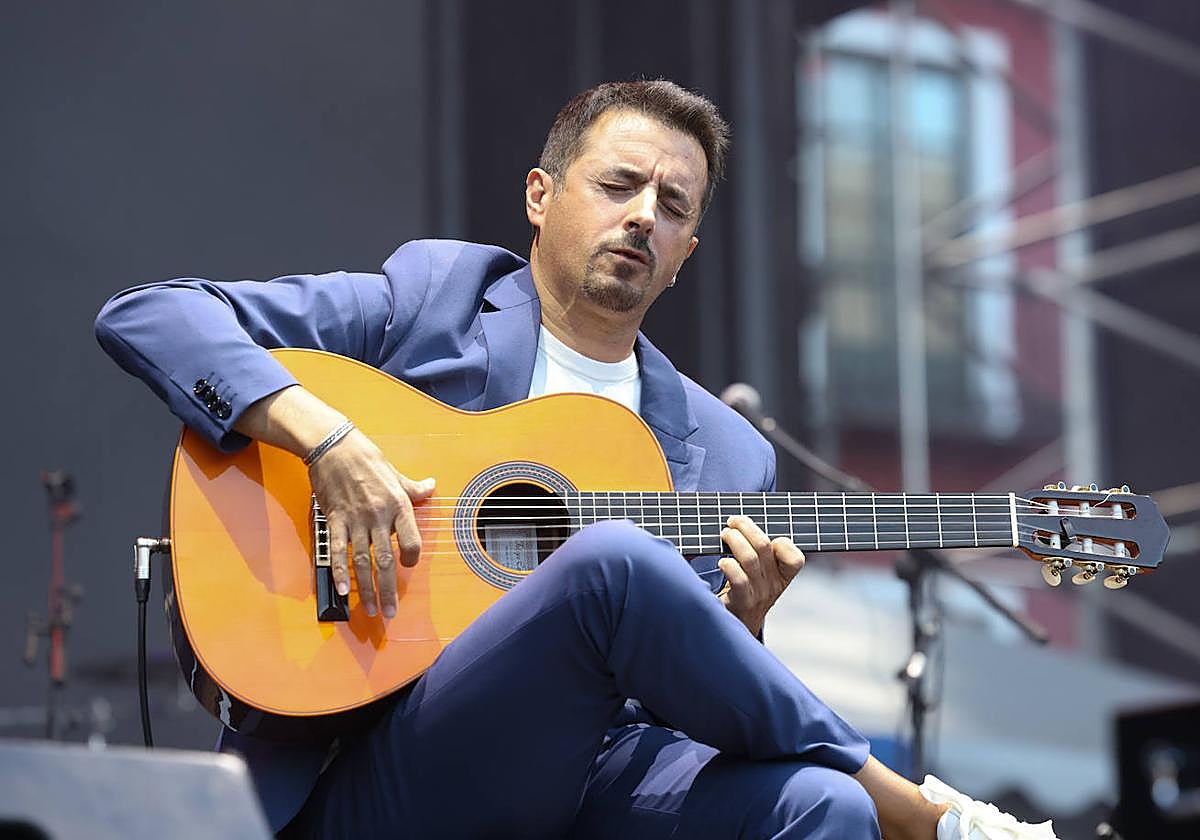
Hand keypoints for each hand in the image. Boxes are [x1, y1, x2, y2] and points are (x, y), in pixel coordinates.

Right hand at [308, 429, 434, 618]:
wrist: (334, 446)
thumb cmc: (367, 458)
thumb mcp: (397, 473)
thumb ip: (414, 488)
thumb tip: (431, 486)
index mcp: (398, 505)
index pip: (412, 540)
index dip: (412, 557)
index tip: (408, 568)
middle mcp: (379, 515)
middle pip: (387, 559)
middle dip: (389, 589)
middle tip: (390, 612)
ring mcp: (356, 519)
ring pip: (362, 561)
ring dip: (366, 588)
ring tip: (370, 608)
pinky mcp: (335, 520)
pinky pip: (338, 550)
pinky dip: (339, 571)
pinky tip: (342, 589)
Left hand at [717, 515, 804, 634]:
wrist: (739, 625)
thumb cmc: (748, 590)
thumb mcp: (762, 574)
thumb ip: (761, 553)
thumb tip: (741, 523)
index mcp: (783, 576)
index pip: (795, 559)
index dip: (783, 543)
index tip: (767, 537)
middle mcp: (773, 584)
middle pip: (764, 546)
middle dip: (746, 527)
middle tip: (732, 522)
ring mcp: (759, 594)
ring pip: (749, 558)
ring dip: (734, 540)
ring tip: (725, 534)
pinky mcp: (742, 601)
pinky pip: (739, 579)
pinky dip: (729, 565)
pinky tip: (722, 562)